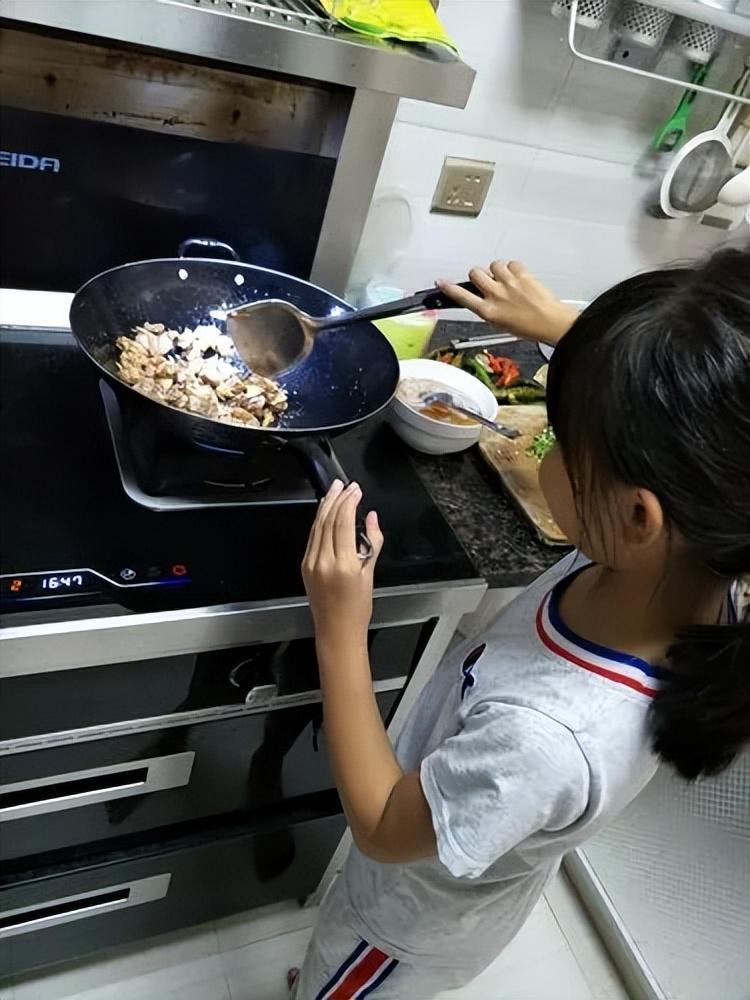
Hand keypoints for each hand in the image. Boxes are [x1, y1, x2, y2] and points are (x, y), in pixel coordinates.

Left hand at [302, 481, 383, 644]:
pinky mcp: (305, 565)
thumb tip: (371, 517)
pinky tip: (325, 511)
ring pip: (317, 526)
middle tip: (345, 485)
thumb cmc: (358, 607)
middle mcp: (323, 561)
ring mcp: (311, 563)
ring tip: (334, 490)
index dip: (349, 502)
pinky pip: (312, 537)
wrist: (337, 630)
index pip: (343, 522)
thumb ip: (372, 542)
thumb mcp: (370, 574)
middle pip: (328, 520)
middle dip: (337, 499)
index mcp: (343, 564)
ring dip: (326, 506)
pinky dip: (319, 521)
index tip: (356, 490)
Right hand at [437, 260, 579, 346]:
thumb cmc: (529, 327)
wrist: (552, 322)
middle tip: (487, 281)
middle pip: (475, 273)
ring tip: (507, 281)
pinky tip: (519, 278)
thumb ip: (489, 309)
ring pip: (492, 265)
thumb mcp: (501, 324)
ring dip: (497, 271)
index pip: (462, 297)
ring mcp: (509, 282)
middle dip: (479, 275)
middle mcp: (496, 295)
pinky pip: (511, 263)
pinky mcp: (522, 273)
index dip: (449, 288)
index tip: (441, 282)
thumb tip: (483, 299)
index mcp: (488, 311)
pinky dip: (513, 269)